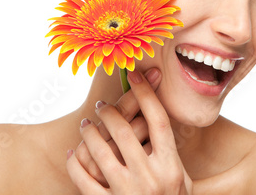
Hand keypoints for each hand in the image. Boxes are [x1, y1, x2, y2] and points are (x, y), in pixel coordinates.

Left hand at [66, 68, 193, 193]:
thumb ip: (171, 155)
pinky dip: (75, 164)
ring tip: (87, 124)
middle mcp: (150, 177)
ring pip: (100, 151)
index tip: (135, 74)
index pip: (158, 119)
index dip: (146, 93)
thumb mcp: (182, 181)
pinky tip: (73, 153)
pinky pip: (83, 180)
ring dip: (90, 133)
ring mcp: (127, 192)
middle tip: (104, 106)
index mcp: (171, 166)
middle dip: (111, 112)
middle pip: (125, 130)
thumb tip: (160, 123)